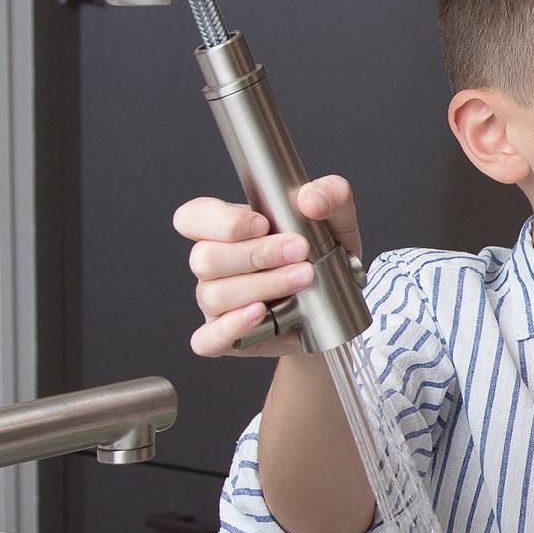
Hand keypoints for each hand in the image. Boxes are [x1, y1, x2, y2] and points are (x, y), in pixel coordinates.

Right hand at [173, 175, 362, 357]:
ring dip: (263, 285)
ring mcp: (217, 304)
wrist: (341, 305)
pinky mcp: (227, 337)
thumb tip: (310, 200)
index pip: (192, 217)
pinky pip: (208, 338)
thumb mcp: (337, 219)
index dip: (220, 221)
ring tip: (303, 278)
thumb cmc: (326, 257)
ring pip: (214, 294)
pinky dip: (231, 326)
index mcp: (227, 231)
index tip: (263, 224)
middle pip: (206, 257)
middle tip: (300, 251)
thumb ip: (330, 195)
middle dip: (256, 254)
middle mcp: (215, 266)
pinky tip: (261, 314)